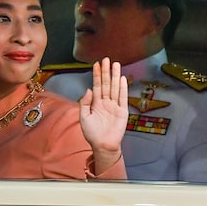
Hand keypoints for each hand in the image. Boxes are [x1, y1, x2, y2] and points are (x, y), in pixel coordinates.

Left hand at [79, 57, 127, 172]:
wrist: (102, 146)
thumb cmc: (92, 133)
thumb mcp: (83, 117)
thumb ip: (85, 102)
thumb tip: (88, 89)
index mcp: (96, 103)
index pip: (97, 85)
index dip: (97, 75)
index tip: (96, 64)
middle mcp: (106, 102)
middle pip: (107, 84)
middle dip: (106, 71)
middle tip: (106, 59)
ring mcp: (115, 106)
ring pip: (115, 88)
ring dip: (115, 76)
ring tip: (115, 64)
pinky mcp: (122, 111)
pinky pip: (122, 97)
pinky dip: (123, 88)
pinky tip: (122, 78)